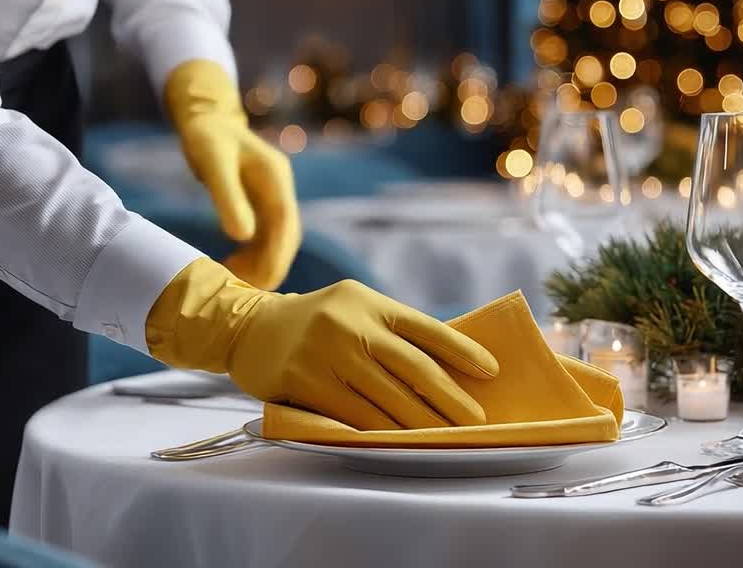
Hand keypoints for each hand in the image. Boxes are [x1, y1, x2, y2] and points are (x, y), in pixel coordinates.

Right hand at [146, 259, 498, 429]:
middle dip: (450, 398)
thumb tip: (451, 367)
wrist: (250, 327)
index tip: (492, 371)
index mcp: (370, 302)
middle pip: (413, 368)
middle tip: (476, 421)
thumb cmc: (318, 322)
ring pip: (386, 398)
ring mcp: (325, 353)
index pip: (426, 328)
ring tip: (449, 437)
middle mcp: (350, 324)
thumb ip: (392, 331)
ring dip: (422, 423)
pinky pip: (353, 416)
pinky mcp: (304, 382)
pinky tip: (404, 441)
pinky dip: (382, 431)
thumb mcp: (355, 309)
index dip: (462, 350)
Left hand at [164, 60, 301, 289]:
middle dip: (271, 265)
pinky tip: (233, 265)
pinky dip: (254, 254)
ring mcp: (273, 196)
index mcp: (276, 177)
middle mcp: (280, 189)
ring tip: (233, 279)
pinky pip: (265, 235)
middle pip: (287, 235)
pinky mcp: (261, 204)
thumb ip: (228, 198)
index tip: (262, 281)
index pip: (287, 223)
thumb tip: (241, 237)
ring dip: (262, 262)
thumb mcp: (213, 163)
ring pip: (277, 239)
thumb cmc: (207, 137)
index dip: (278, 255)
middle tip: (245, 290)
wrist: (207, 119)